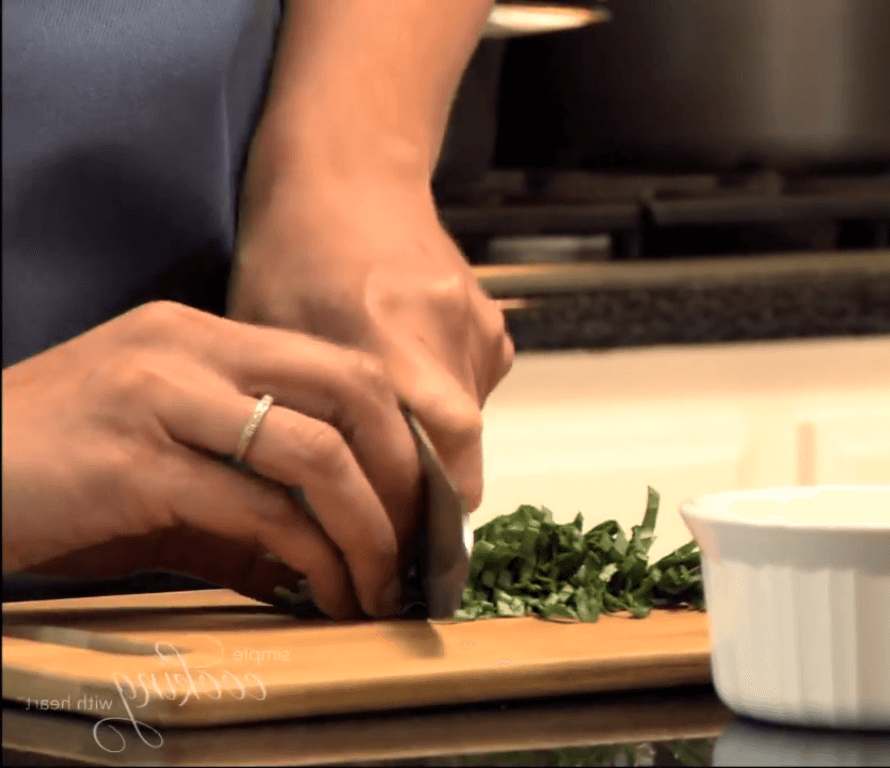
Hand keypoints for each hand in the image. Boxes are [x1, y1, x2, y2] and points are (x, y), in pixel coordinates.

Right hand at [1, 302, 419, 618]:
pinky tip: (325, 591)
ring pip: (314, 452)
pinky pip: (256, 509)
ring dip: (368, 526)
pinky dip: (310, 556)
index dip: (400, 433)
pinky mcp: (131, 462)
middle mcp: (185, 348)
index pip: (339, 366)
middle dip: (404, 472)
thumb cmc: (47, 478)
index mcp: (197, 335)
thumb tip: (327, 549)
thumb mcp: (159, 467)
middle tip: (417, 540)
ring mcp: (158, 396)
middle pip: (350, 390)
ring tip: (383, 582)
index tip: (422, 499)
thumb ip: (242, 489)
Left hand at [228, 175, 513, 531]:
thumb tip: (309, 506)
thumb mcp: (268, 337)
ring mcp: (475, 324)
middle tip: (397, 539)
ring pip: (469, 425)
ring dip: (433, 455)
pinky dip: (446, 410)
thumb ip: (300, 414)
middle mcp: (440, 330)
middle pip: (460, 449)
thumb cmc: (290, 254)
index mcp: (377, 334)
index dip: (422, 513)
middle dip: (431, 501)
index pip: (430, 450)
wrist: (349, 177)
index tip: (399, 557)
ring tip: (387, 457)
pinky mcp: (493, 323)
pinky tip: (409, 391)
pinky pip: (477, 391)